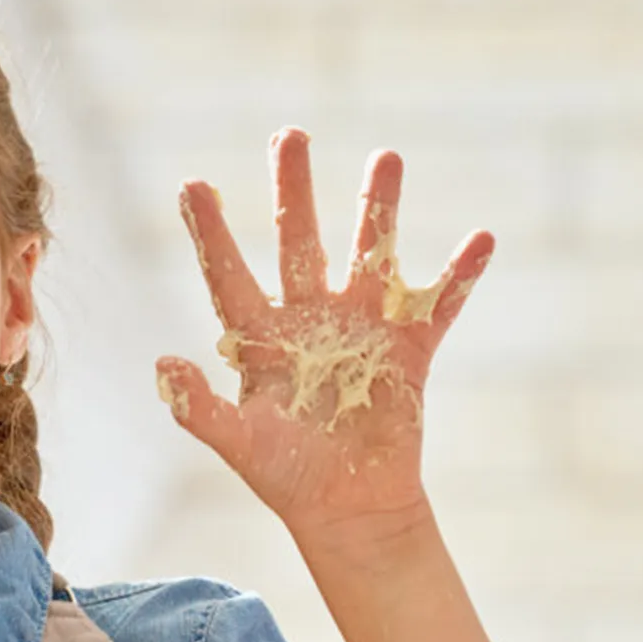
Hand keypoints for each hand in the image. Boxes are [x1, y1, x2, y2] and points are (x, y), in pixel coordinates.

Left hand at [155, 128, 492, 546]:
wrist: (347, 507)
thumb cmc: (285, 477)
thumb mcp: (238, 443)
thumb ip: (199, 407)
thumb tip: (161, 364)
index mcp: (260, 338)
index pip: (230, 275)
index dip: (211, 233)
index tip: (190, 184)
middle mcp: (309, 320)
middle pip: (297, 242)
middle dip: (292, 191)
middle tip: (290, 134)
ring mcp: (361, 329)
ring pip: (370, 255)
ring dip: (378, 209)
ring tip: (386, 157)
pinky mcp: (409, 350)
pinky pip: (438, 304)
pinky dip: (459, 275)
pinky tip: (481, 240)